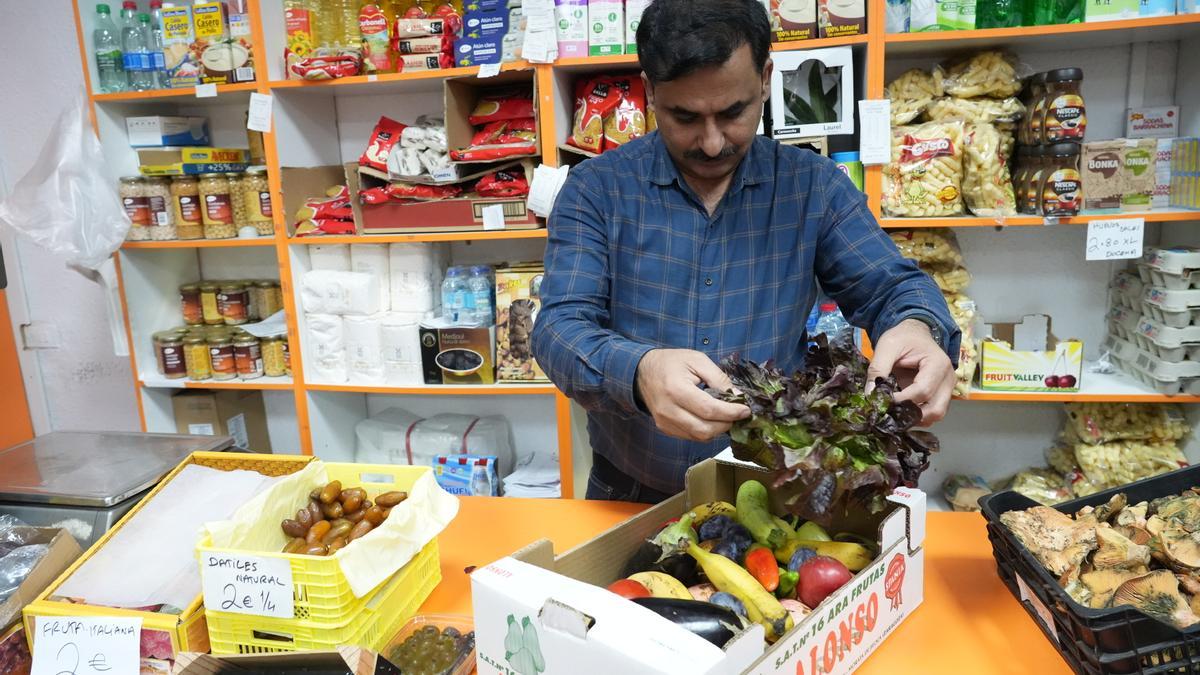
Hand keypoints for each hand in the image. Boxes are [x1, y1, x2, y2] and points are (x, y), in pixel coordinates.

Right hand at [636, 349, 750, 440]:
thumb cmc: (671, 362)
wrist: (642, 371)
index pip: (708, 410)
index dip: (730, 413)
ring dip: (717, 430)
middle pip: (705, 429)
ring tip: (727, 417)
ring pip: (699, 437)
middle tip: (738, 415)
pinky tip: (712, 419)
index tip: (745, 410)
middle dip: (727, 424)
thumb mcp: (698, 360)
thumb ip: (719, 378)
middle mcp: (668, 410)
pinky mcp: (665, 428)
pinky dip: (705, 431)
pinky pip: (691, 436)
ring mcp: (665, 422)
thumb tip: (738, 397)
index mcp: (676, 389)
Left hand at [867, 319, 954, 423]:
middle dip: (911, 416)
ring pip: (936, 415)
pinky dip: (917, 416)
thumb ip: (878, 369)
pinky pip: (931, 412)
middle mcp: (948, 379)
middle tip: (889, 412)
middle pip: (935, 409)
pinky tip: (901, 411)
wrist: (914, 334)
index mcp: (938, 364)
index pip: (923, 391)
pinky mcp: (940, 395)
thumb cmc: (903, 337)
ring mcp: (947, 389)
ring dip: (915, 419)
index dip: (901, 400)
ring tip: (894, 412)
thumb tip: (871, 394)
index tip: (882, 400)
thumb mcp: (887, 346)